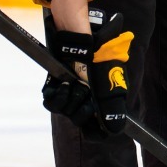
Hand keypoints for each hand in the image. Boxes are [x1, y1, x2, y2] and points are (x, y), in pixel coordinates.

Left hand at [43, 8, 133, 137]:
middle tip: (84, 91)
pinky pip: (50, 102)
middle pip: (79, 120)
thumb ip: (113, 107)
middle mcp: (87, 97)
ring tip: (71, 84)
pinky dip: (55, 96)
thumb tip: (116, 130)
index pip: (97, 129)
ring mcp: (71, 91)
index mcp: (102, 98)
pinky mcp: (56, 84)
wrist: (79, 35)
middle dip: (79, 109)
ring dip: (67, 100)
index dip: (93, 129)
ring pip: (64, 112)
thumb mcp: (110, 82)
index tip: (91, 117)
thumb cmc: (99, 54)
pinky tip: (62, 84)